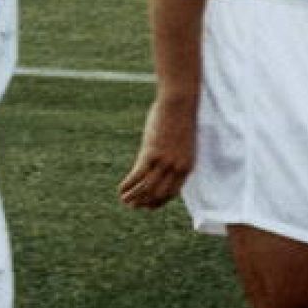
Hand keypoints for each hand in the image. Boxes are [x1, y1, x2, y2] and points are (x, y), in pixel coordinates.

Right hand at [118, 92, 196, 209]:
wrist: (180, 102)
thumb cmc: (180, 118)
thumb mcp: (182, 142)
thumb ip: (175, 156)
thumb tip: (163, 165)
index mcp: (187, 166)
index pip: (172, 193)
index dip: (158, 202)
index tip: (148, 206)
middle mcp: (177, 167)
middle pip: (158, 194)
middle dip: (144, 202)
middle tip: (133, 205)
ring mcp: (165, 161)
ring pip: (146, 188)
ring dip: (133, 197)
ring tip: (124, 200)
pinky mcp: (151, 153)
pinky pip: (137, 176)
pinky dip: (127, 185)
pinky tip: (120, 189)